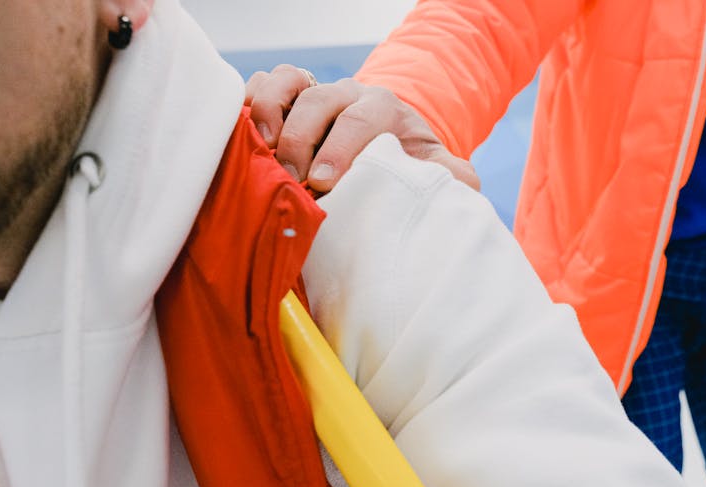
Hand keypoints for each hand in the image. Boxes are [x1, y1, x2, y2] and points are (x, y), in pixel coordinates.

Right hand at [245, 65, 479, 192]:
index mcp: (382, 108)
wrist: (384, 141)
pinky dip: (247, 105)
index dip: (341, 148)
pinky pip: (259, 85)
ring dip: (268, 115)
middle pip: (317, 101)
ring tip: (263, 152)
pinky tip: (243, 138)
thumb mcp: (431, 167)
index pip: (361, 119)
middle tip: (293, 180)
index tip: (325, 182)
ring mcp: (312, 92)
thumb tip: (462, 185)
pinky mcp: (284, 99)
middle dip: (301, 140)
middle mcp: (345, 93)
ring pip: (284, 82)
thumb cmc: (403, 160)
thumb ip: (448, 175)